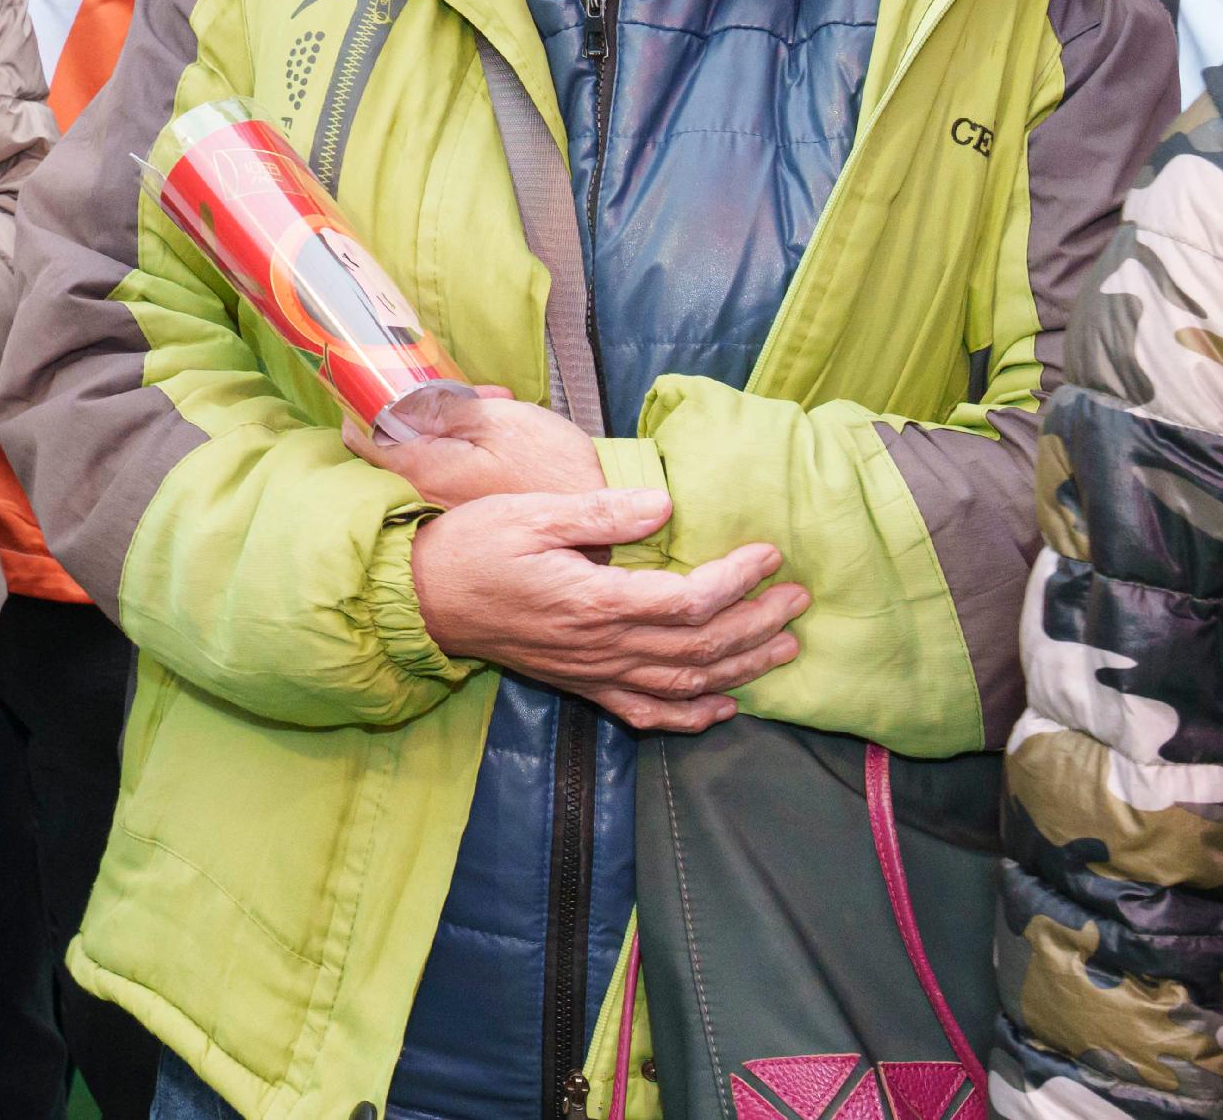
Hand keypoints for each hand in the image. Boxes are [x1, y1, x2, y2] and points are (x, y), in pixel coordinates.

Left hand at [347, 389, 605, 507]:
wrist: (595, 517)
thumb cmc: (550, 468)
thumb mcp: (495, 420)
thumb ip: (437, 409)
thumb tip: (388, 400)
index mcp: (421, 468)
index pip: (361, 436)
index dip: (364, 401)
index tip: (378, 379)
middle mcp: (423, 493)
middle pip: (395, 441)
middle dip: (421, 406)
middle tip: (460, 389)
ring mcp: (445, 506)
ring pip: (428, 451)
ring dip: (451, 422)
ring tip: (493, 403)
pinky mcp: (469, 511)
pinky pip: (450, 469)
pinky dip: (466, 445)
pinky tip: (500, 430)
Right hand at [407, 486, 806, 731]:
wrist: (422, 599)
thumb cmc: (473, 547)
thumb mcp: (531, 513)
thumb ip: (601, 514)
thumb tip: (665, 506)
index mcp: (594, 600)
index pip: (689, 598)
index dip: (738, 580)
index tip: (769, 554)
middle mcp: (602, 646)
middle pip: (701, 646)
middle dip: (759, 624)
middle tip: (799, 599)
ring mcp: (594, 672)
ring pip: (686, 682)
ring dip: (742, 668)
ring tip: (785, 647)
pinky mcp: (582, 685)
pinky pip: (647, 712)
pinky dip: (692, 716)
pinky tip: (725, 706)